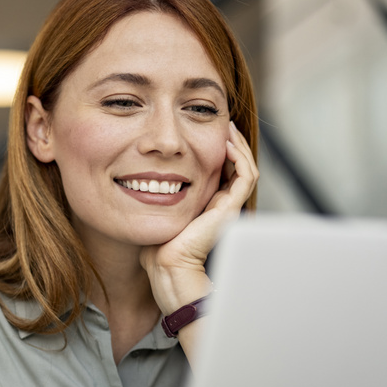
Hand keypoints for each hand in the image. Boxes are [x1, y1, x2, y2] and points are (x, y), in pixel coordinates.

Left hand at [140, 121, 257, 312]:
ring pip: (245, 168)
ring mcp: (229, 206)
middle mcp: (221, 204)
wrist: (166, 264)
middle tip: (222, 122)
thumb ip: (158, 194)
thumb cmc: (156, 243)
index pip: (222, 170)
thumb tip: (140, 175)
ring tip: (227, 127)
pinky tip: (226, 144)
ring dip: (238, 145)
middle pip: (237, 166)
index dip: (218, 149)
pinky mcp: (231, 208)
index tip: (207, 130)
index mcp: (208, 204)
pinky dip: (240, 158)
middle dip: (231, 142)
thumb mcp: (157, 208)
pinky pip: (246, 177)